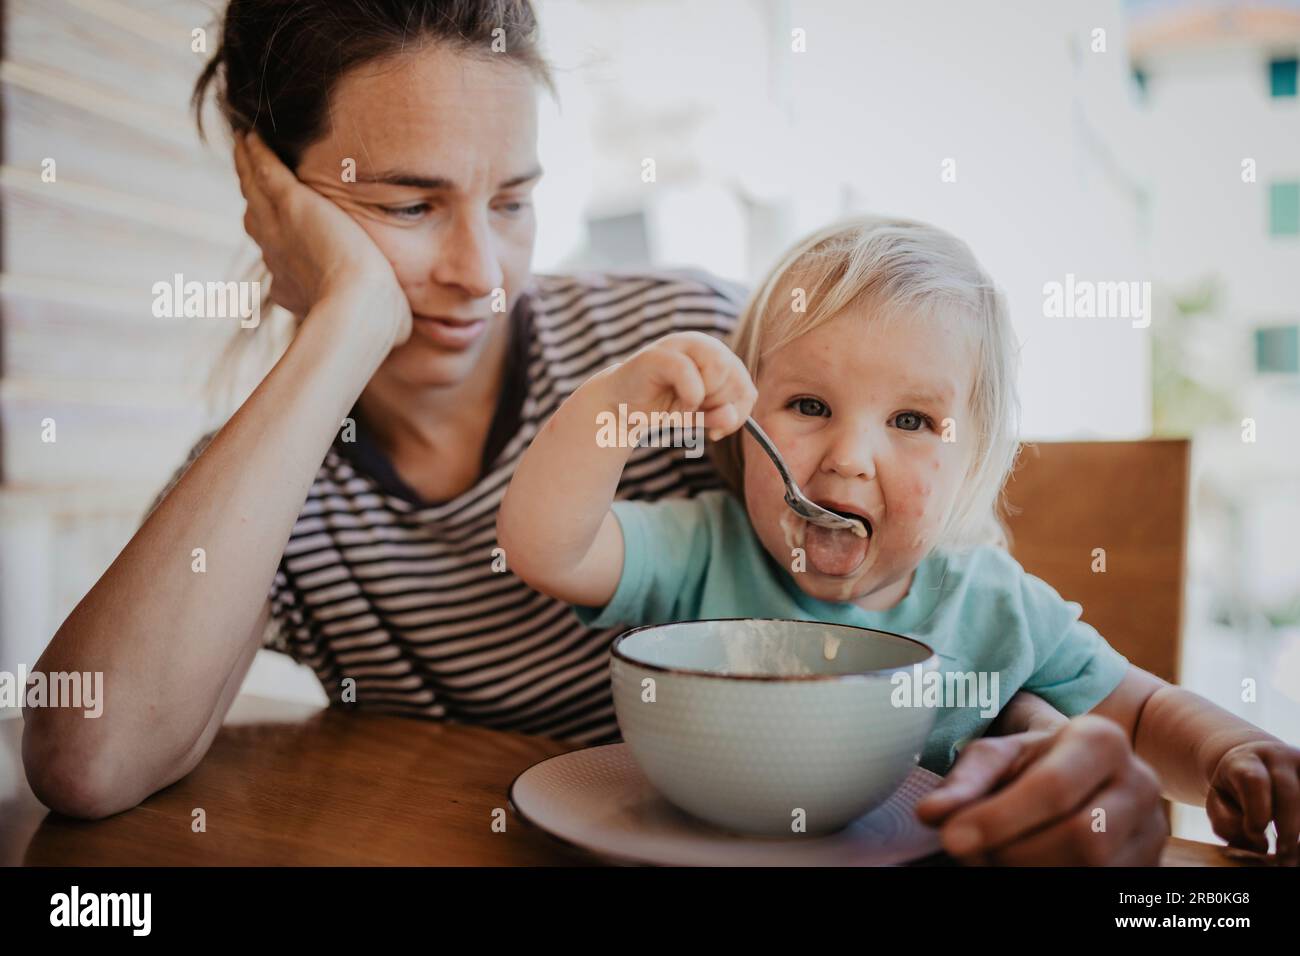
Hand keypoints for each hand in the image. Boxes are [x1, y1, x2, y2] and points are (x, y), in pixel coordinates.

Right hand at [232, 131, 409, 343]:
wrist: (359, 310)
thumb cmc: (377, 325)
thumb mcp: (378, 322)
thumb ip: (384, 316)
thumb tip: (405, 328)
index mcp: (292, 284)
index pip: (281, 257)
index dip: (280, 243)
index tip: (283, 233)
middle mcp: (275, 255)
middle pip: (257, 219)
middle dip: (255, 198)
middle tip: (250, 173)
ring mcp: (277, 227)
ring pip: (254, 189)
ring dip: (248, 168)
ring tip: (246, 145)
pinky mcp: (290, 202)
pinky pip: (264, 168)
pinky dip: (256, 152)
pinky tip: (252, 134)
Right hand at [605, 331, 756, 439]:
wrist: (621, 409)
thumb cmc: (664, 407)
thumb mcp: (700, 416)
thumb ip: (720, 417)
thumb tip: (731, 417)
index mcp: (717, 356)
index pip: (747, 388)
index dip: (738, 414)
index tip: (718, 429)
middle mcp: (702, 343)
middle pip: (736, 378)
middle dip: (718, 407)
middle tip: (694, 414)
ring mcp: (680, 345)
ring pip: (719, 369)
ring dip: (704, 400)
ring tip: (684, 406)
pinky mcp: (659, 354)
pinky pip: (689, 374)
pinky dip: (689, 397)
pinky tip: (677, 406)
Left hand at [914, 715, 1167, 864]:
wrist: (1080, 773)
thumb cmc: (1031, 762)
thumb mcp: (995, 759)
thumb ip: (964, 784)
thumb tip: (932, 814)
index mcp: (1101, 740)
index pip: (1054, 787)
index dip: (1000, 819)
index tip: (952, 837)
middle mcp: (1139, 783)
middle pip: (1083, 838)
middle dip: (1017, 852)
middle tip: (971, 852)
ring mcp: (1153, 830)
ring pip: (1095, 869)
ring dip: (1031, 871)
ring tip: (994, 858)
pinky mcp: (1150, 865)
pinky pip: (1101, 885)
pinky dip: (1052, 880)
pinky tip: (1022, 867)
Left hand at [1207, 739, 1299, 864]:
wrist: (1253, 761)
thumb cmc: (1234, 789)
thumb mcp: (1218, 801)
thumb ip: (1226, 822)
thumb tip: (1259, 845)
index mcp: (1244, 761)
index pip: (1253, 781)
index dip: (1257, 811)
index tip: (1256, 835)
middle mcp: (1277, 758)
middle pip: (1288, 792)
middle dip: (1288, 827)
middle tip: (1284, 856)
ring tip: (1296, 854)